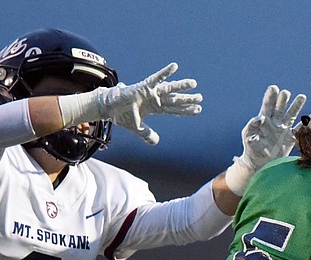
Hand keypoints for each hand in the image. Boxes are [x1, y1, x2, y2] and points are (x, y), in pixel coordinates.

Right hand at [67, 63, 202, 145]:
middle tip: (200, 99)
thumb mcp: (138, 128)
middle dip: (187, 100)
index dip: (186, 110)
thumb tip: (156, 142)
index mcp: (155, 107)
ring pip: (169, 89)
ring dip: (181, 86)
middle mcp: (155, 99)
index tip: (198, 110)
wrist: (109, 108)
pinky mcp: (144, 87)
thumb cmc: (122, 115)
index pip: (174, 110)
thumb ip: (147, 134)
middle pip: (175, 100)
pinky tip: (174, 66)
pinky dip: (165, 72)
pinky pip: (156, 78)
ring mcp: (150, 92)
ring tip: (194, 83)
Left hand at [225, 86, 306, 194]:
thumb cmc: (251, 150)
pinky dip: (305, 123)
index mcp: (264, 121)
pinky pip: (299, 129)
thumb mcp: (248, 137)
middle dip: (283, 99)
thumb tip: (259, 118)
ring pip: (291, 114)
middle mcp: (275, 122)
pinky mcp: (290, 138)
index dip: (271, 96)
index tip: (274, 88)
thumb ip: (251, 127)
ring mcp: (283, 129)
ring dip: (296, 106)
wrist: (260, 164)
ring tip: (301, 97)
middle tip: (285, 93)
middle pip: (280, 107)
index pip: (268, 105)